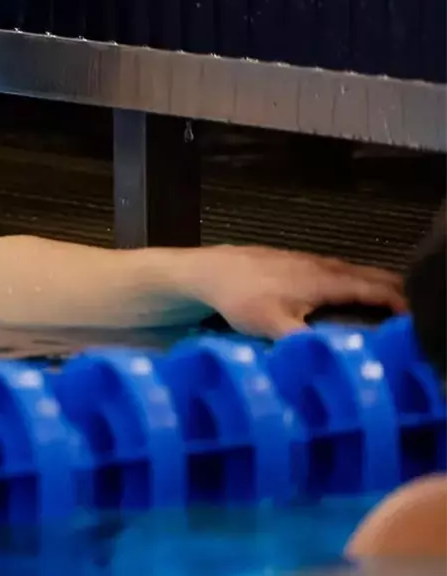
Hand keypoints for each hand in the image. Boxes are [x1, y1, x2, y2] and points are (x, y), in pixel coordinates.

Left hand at [191, 245, 406, 338]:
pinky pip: (333, 268)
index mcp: (325, 281)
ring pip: (350, 269)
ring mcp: (306, 259)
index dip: (399, 304)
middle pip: (368, 274)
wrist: (206, 271)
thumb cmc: (240, 298)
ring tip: (389, 300)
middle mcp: (321, 266)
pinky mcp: (291, 259)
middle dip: (393, 290)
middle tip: (410, 310)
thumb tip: (334, 361)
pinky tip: (345, 289)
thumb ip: (306, 344)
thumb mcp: (273, 327)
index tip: (415, 321)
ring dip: (372, 283)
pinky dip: (350, 278)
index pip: (375, 290)